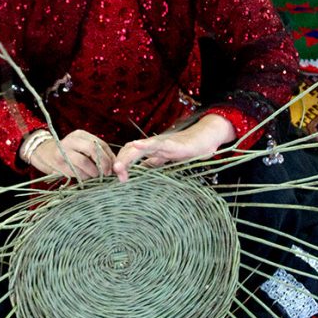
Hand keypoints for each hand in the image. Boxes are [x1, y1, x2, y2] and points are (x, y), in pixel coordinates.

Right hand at [27, 129, 114, 179]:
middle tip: (107, 173)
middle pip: (93, 149)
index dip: (109, 156)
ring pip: (84, 161)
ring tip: (96, 176)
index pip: (100, 143)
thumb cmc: (68, 153)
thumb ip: (97, 153)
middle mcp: (71, 139)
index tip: (114, 167)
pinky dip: (83, 176)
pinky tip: (85, 177)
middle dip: (103, 162)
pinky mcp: (58, 163)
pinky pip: (75, 171)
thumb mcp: (82, 148)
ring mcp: (63, 151)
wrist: (43, 153)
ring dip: (93, 171)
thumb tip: (116, 165)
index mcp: (80, 134)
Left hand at [112, 114, 235, 181]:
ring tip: (118, 167)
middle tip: (114, 176)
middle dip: (120, 162)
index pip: (128, 153)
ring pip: (138, 148)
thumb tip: (138, 171)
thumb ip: (151, 163)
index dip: (121, 163)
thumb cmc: (185, 149)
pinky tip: (137, 145)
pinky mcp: (171, 143)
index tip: (117, 177)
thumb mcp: (164, 159)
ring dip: (127, 157)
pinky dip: (145, 144)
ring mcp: (160, 142)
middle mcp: (151, 144)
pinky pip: (156, 143)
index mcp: (148, 149)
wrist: (203, 140)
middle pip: (129, 150)